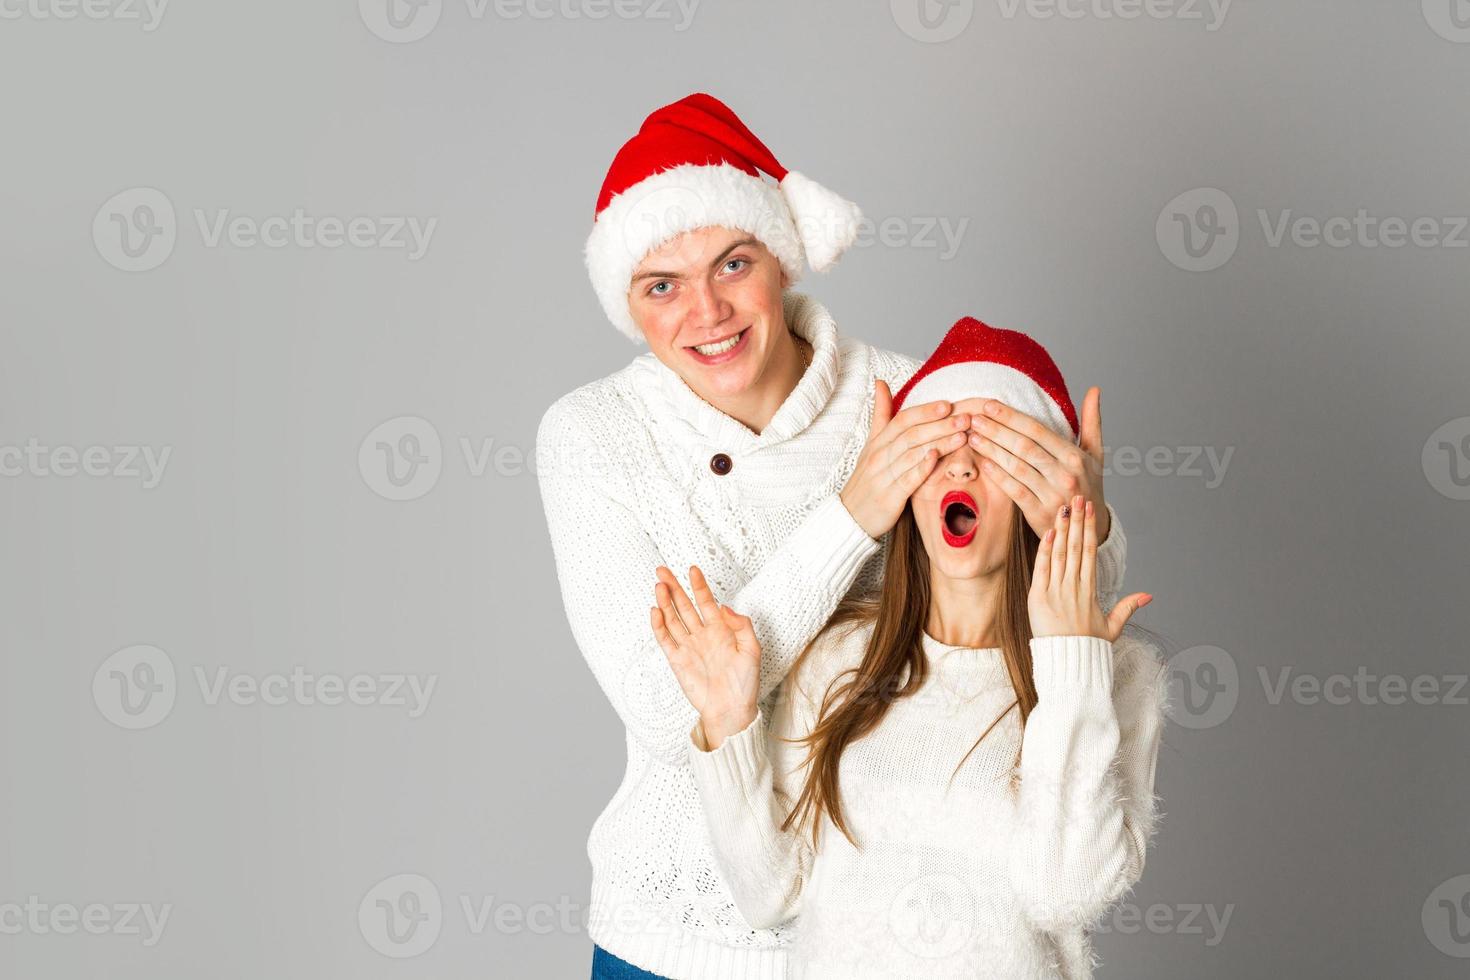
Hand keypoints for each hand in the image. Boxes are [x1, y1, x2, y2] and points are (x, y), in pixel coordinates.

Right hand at [650, 565, 759, 747]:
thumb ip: (742, 626)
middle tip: (663, 570)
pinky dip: (659, 625)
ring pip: (673, 619)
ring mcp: (688, 646)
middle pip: (684, 606)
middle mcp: (702, 635)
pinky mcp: (677, 660)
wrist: (731, 710)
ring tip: (659, 585)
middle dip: (674, 587)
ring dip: (665, 602)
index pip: (706, 602)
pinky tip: (656, 611)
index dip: (699, 586)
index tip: (692, 569)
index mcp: (720, 630)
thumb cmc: (745, 683)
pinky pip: (665, 639)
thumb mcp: (752, 650)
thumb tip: (724, 606)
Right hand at [840, 379, 971, 538]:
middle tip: (964, 418)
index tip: (948, 404)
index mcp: (878, 441)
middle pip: (911, 435)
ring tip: (962, 436)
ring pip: (913, 455)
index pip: (902, 420)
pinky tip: (937, 459)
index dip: (925, 411)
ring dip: (939, 443)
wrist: (850, 515)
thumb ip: (881, 414)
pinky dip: (921, 469)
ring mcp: (884, 476)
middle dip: (940, 425)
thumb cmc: (867, 477)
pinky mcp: (889, 497)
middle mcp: (880, 456)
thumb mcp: (871, 443)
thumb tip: (881, 382)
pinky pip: (907, 480)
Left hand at [959, 386, 1110, 541]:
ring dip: (992, 450)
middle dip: (996, 430)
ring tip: (972, 437)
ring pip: (1016, 467)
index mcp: (1075, 456)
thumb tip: (1094, 389)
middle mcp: (1065, 474)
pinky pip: (1014, 491)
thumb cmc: (1088, 484)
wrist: (1088, 527)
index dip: (1011, 417)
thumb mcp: (1096, 454)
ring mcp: (1052, 495)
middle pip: (1024, 446)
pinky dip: (998, 476)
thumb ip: (1092, 421)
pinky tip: (983, 463)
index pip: (1037, 430)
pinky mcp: (1039, 514)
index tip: (989, 405)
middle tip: (973, 418)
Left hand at [1028, 495, 1151, 641]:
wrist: (1068, 663)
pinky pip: (1042, 569)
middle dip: (1077, 520)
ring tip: (1063, 507)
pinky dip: (1045, 550)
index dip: (1089, 529)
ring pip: (1059, 554)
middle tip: (1077, 497)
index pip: (1090, 553)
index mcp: (1090, 591)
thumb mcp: (1112, 627)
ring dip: (1061, 529)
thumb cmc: (1088, 647)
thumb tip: (1149, 595)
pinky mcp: (1039, 598)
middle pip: (1076, 547)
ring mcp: (1056, 591)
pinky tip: (1048, 532)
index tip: (1090, 510)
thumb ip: (1128, 608)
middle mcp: (1074, 587)